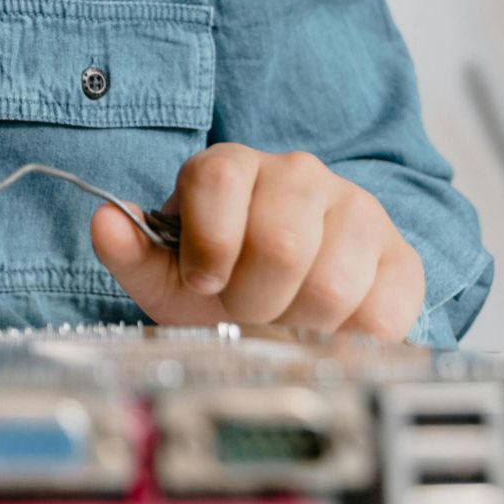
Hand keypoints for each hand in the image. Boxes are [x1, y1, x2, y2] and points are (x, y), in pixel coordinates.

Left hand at [90, 144, 424, 341]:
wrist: (288, 297)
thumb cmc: (221, 278)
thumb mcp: (167, 271)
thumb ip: (131, 249)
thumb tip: (103, 220)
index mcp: (232, 166)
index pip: (219, 181)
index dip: (208, 245)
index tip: (204, 280)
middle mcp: (298, 174)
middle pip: (281, 242)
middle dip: (254, 298)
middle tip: (246, 310)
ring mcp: (356, 209)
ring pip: (333, 282)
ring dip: (300, 323)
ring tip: (284, 319)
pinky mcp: (399, 255)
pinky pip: (382, 308)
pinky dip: (348, 336)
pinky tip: (327, 326)